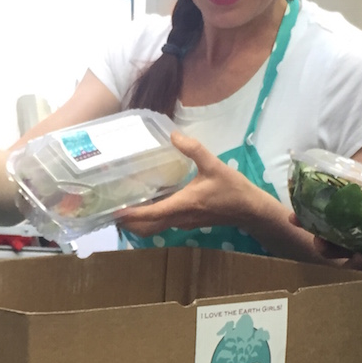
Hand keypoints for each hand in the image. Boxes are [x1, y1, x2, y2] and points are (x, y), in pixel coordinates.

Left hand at [114, 130, 270, 236]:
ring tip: (124, 206)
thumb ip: (194, 149)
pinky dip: (151, 218)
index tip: (113, 210)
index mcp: (183, 205)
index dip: (130, 215)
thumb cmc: (232, 189)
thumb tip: (173, 135)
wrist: (250, 210)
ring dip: (138, 222)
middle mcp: (180, 218)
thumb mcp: (214, 165)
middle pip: (147, 227)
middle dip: (128, 222)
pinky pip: (164, 223)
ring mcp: (184, 223)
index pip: (151, 214)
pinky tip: (148, 203)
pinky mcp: (188, 222)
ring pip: (155, 227)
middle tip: (111, 209)